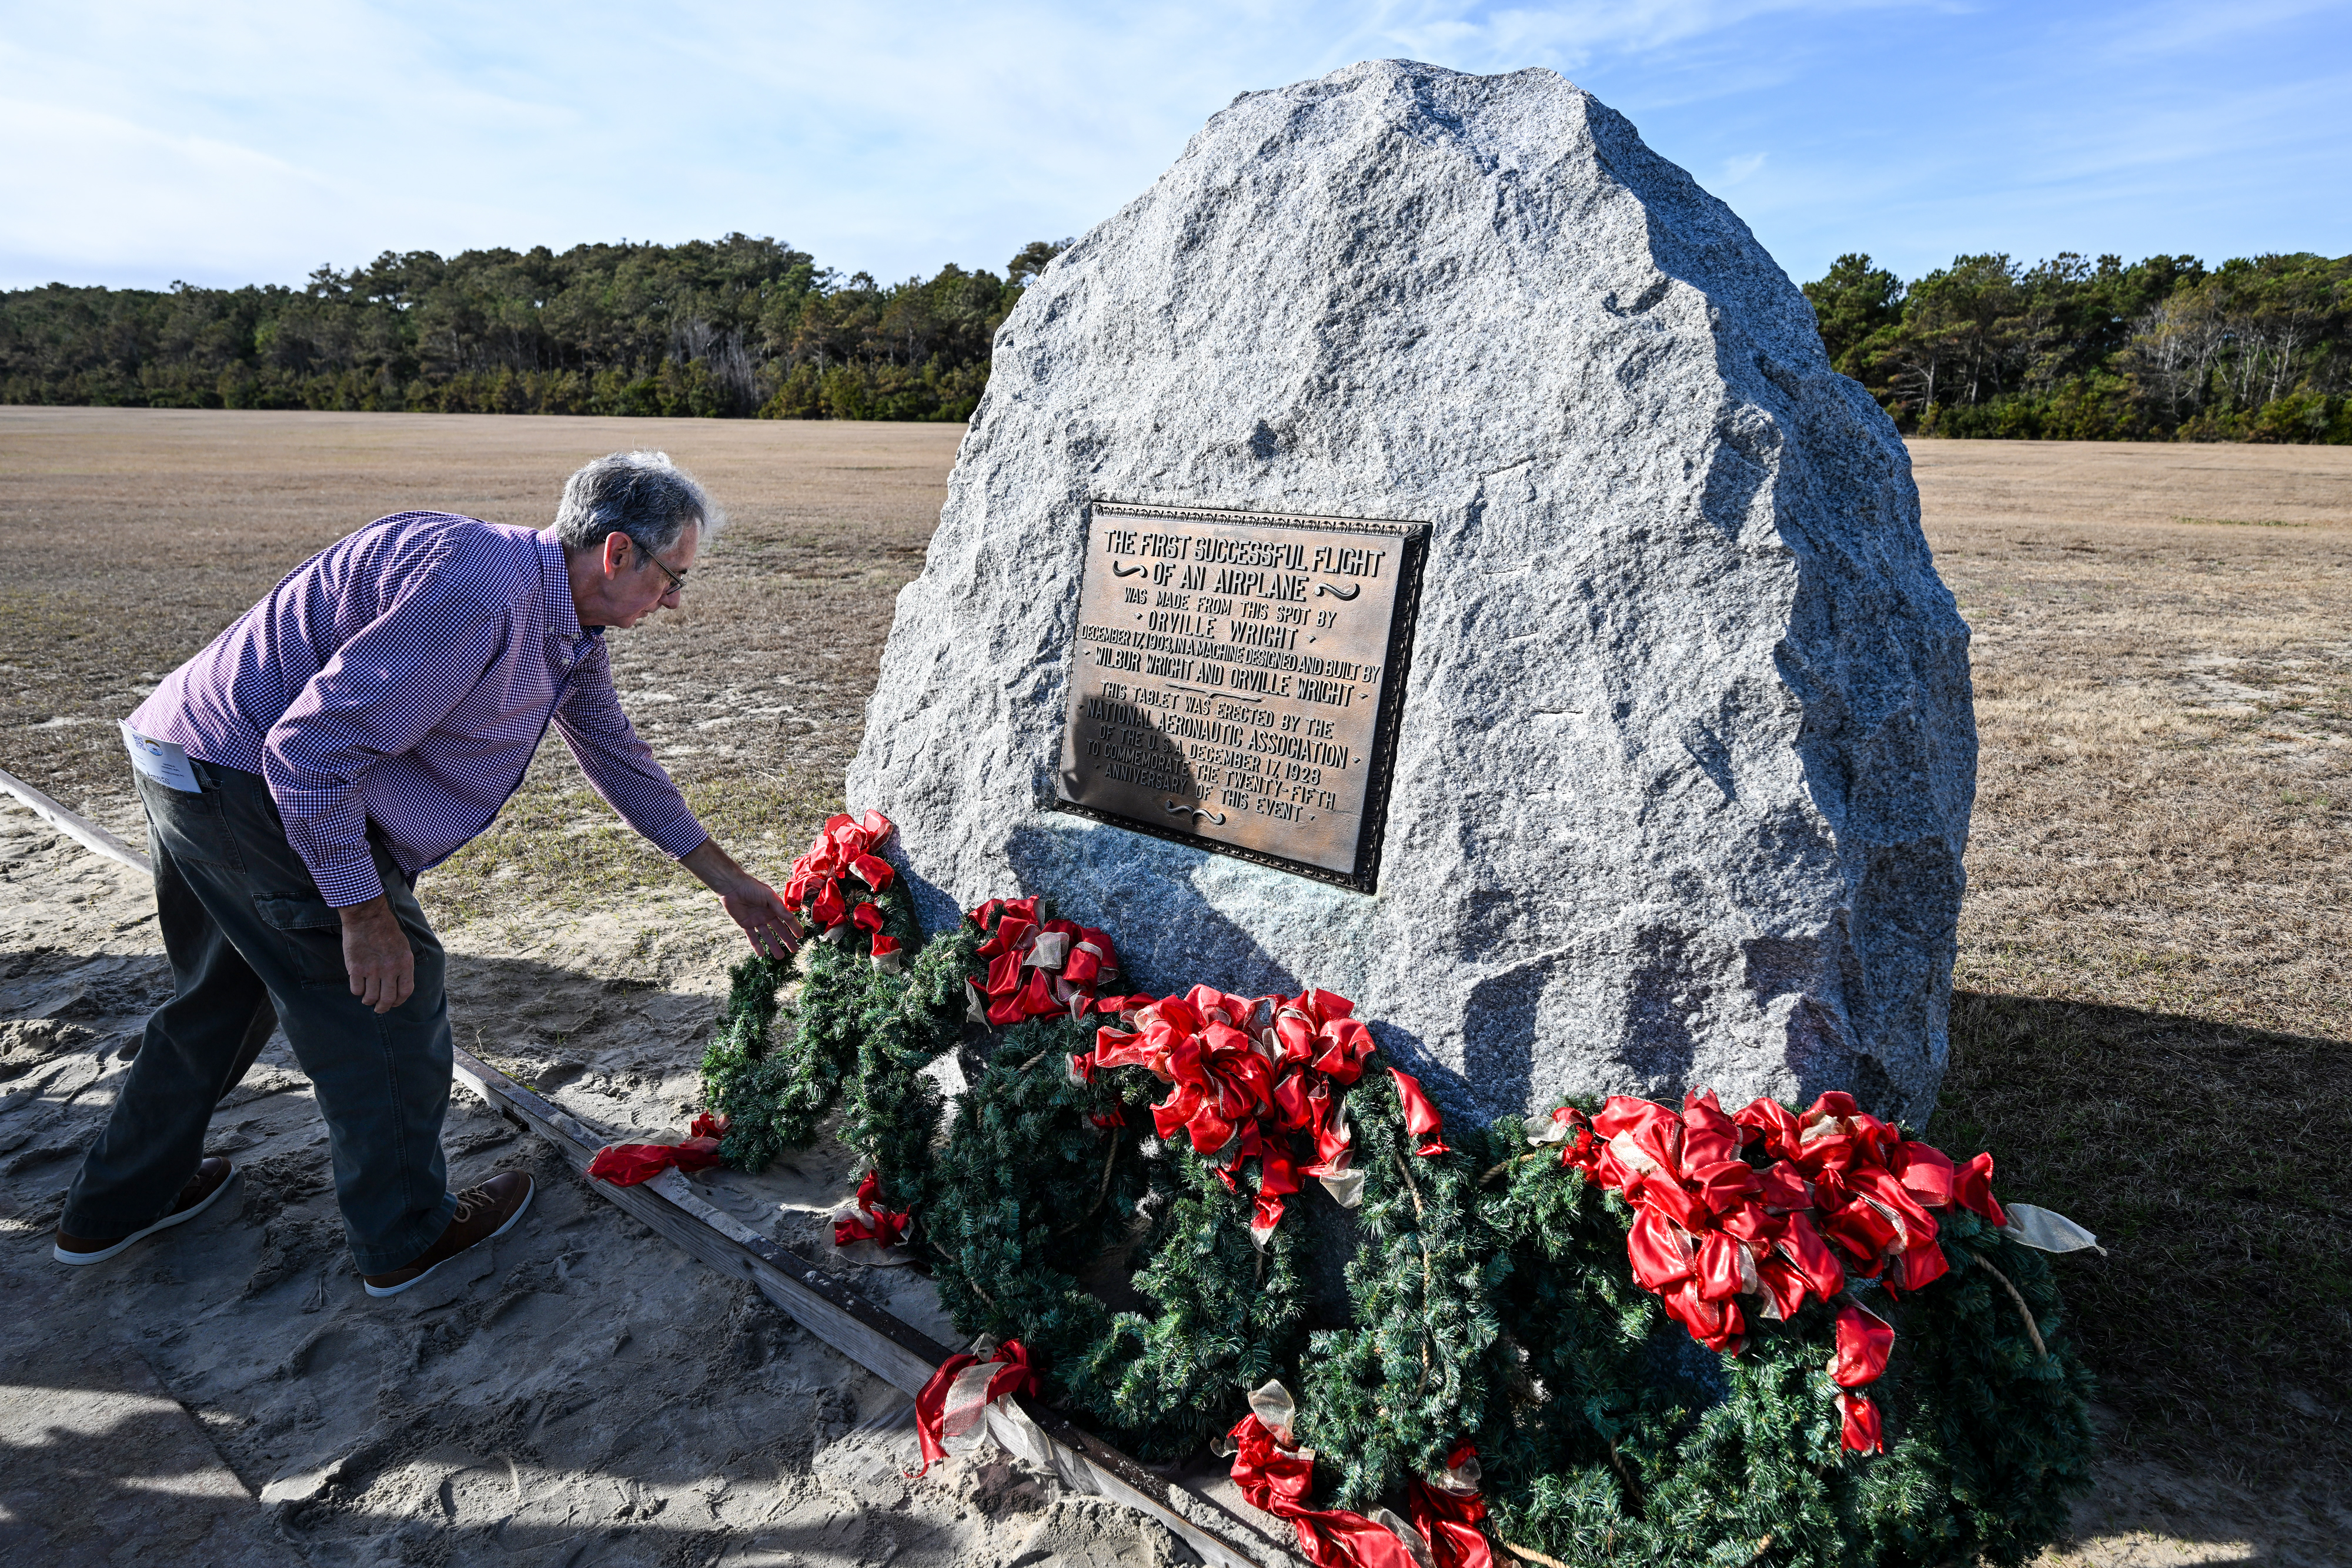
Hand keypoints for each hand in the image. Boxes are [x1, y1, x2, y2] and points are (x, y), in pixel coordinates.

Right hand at [339, 896, 415, 1013]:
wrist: (367, 917)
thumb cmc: (386, 930)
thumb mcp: (403, 947)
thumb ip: (402, 966)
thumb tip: (398, 984)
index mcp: (405, 964)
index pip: (405, 992)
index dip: (399, 1001)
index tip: (394, 1003)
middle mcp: (390, 969)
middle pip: (387, 999)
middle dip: (383, 1008)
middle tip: (379, 1009)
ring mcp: (372, 970)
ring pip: (370, 997)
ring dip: (369, 1001)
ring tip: (367, 999)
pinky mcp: (355, 968)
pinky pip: (356, 989)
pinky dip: (357, 991)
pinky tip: (358, 987)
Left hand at [680, 839, 802, 958]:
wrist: (732, 887)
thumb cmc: (752, 888)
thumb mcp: (769, 896)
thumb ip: (779, 908)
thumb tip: (791, 918)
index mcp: (774, 907)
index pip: (787, 919)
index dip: (794, 927)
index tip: (801, 936)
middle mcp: (767, 914)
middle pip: (779, 930)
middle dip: (787, 940)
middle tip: (794, 950)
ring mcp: (756, 920)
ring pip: (767, 936)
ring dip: (773, 946)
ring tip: (780, 957)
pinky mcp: (745, 924)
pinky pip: (752, 937)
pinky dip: (756, 946)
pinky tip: (761, 954)